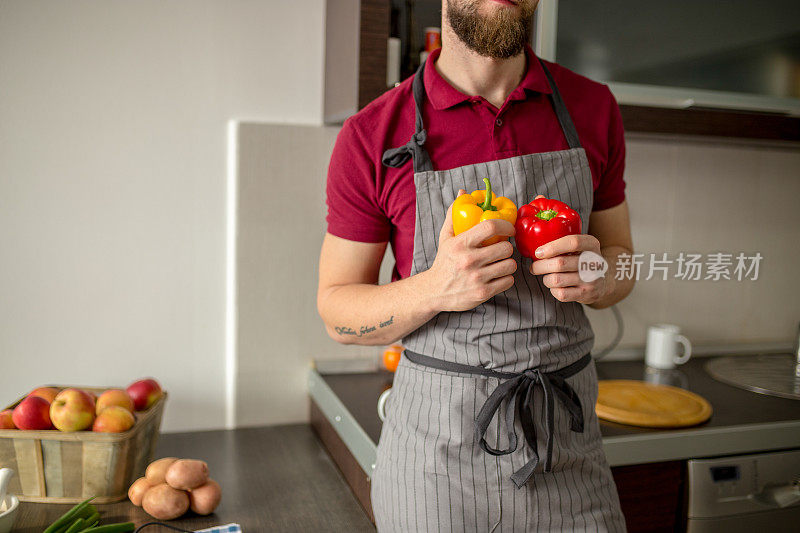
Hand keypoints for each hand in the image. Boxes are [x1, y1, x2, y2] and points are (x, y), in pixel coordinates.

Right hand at [424, 189, 516, 311]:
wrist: (434, 291)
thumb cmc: (444, 261)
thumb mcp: (446, 237)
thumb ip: (455, 214)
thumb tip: (463, 192)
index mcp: (460, 244)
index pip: (490, 227)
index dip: (506, 225)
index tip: (509, 229)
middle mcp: (468, 261)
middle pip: (505, 248)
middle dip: (507, 247)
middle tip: (502, 249)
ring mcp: (476, 278)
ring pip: (509, 265)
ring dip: (507, 263)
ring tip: (500, 263)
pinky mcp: (482, 293)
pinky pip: (508, 281)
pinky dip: (506, 278)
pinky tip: (497, 276)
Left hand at [530, 229, 613, 305]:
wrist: (604, 280)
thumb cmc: (583, 260)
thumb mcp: (581, 246)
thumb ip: (564, 244)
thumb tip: (535, 247)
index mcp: (592, 245)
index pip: (573, 242)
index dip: (552, 247)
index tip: (538, 252)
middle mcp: (594, 262)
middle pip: (560, 263)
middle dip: (541, 266)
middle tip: (534, 267)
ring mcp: (592, 279)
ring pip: (557, 280)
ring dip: (546, 279)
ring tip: (547, 276)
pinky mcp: (587, 294)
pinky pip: (561, 294)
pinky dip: (553, 290)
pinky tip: (555, 286)